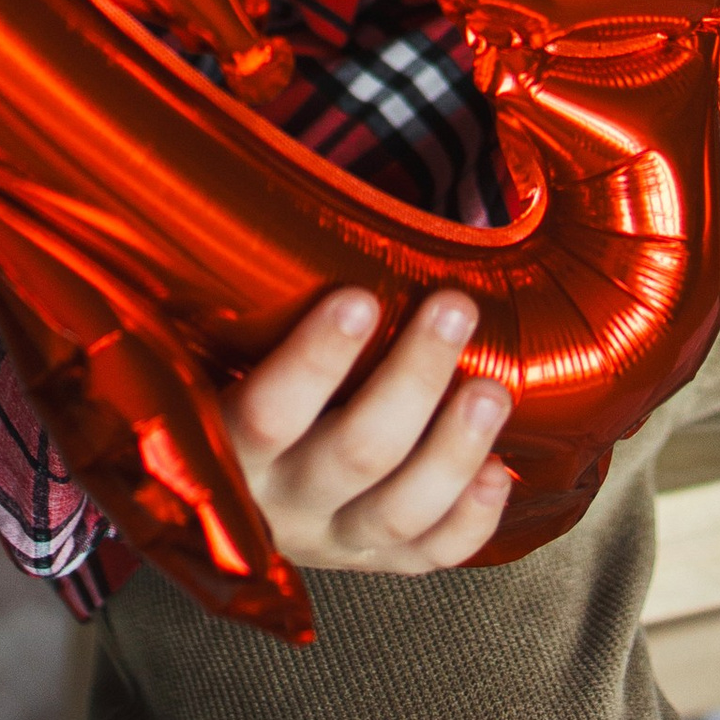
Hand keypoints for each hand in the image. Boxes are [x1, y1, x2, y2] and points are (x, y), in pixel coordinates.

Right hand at [226, 286, 514, 575]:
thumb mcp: (216, 340)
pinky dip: (470, 519)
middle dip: (414, 377)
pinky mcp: (374, 559)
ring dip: (455, 447)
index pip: (266, 410)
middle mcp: (277, 500)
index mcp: (222, 440)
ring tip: (495, 389)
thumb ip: (247, 289)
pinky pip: (428, 556)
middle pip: (355, 452)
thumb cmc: (231, 372)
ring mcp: (330, 538)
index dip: (315, 360)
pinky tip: (502, 470)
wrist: (222, 484)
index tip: (360, 296)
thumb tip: (269, 160)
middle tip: (455, 307)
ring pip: (399, 509)